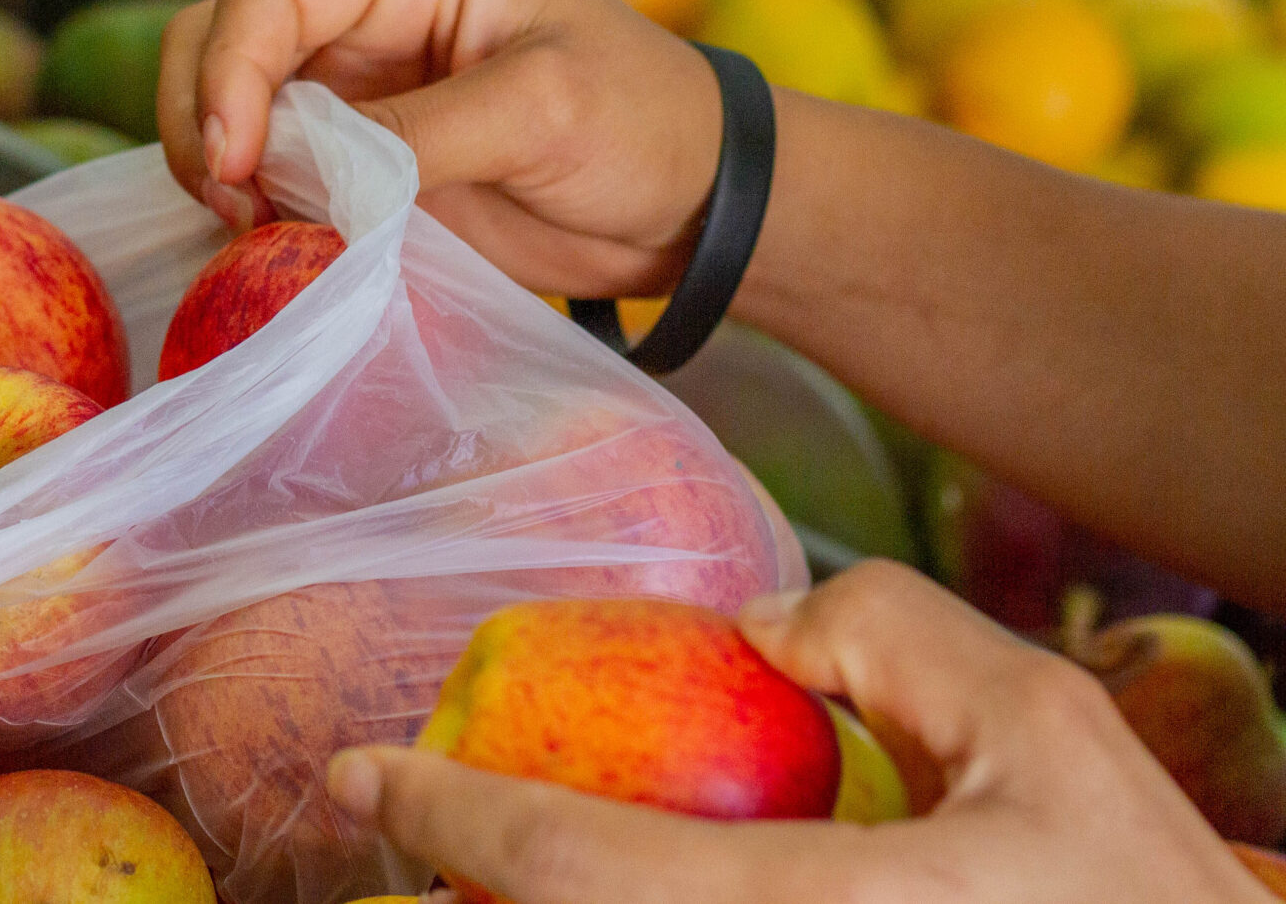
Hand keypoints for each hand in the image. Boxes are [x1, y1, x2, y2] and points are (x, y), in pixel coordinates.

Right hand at [155, 0, 722, 298]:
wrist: (690, 203)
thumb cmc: (642, 124)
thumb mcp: (542, 112)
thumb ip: (415, 135)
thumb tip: (295, 173)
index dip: (231, 73)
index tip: (235, 166)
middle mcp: (363, 1)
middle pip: (221, 35)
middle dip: (206, 119)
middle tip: (234, 211)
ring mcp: (349, 74)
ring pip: (222, 96)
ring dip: (216, 164)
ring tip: (251, 232)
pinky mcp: (348, 144)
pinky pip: (259, 160)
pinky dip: (243, 200)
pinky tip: (267, 243)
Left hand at [325, 560, 1267, 903]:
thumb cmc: (1151, 903)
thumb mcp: (1043, 729)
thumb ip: (890, 640)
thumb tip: (757, 633)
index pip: (567, 868)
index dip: (444, 817)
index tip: (360, 776)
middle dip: (462, 894)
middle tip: (412, 833)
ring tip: (489, 867)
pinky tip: (609, 892)